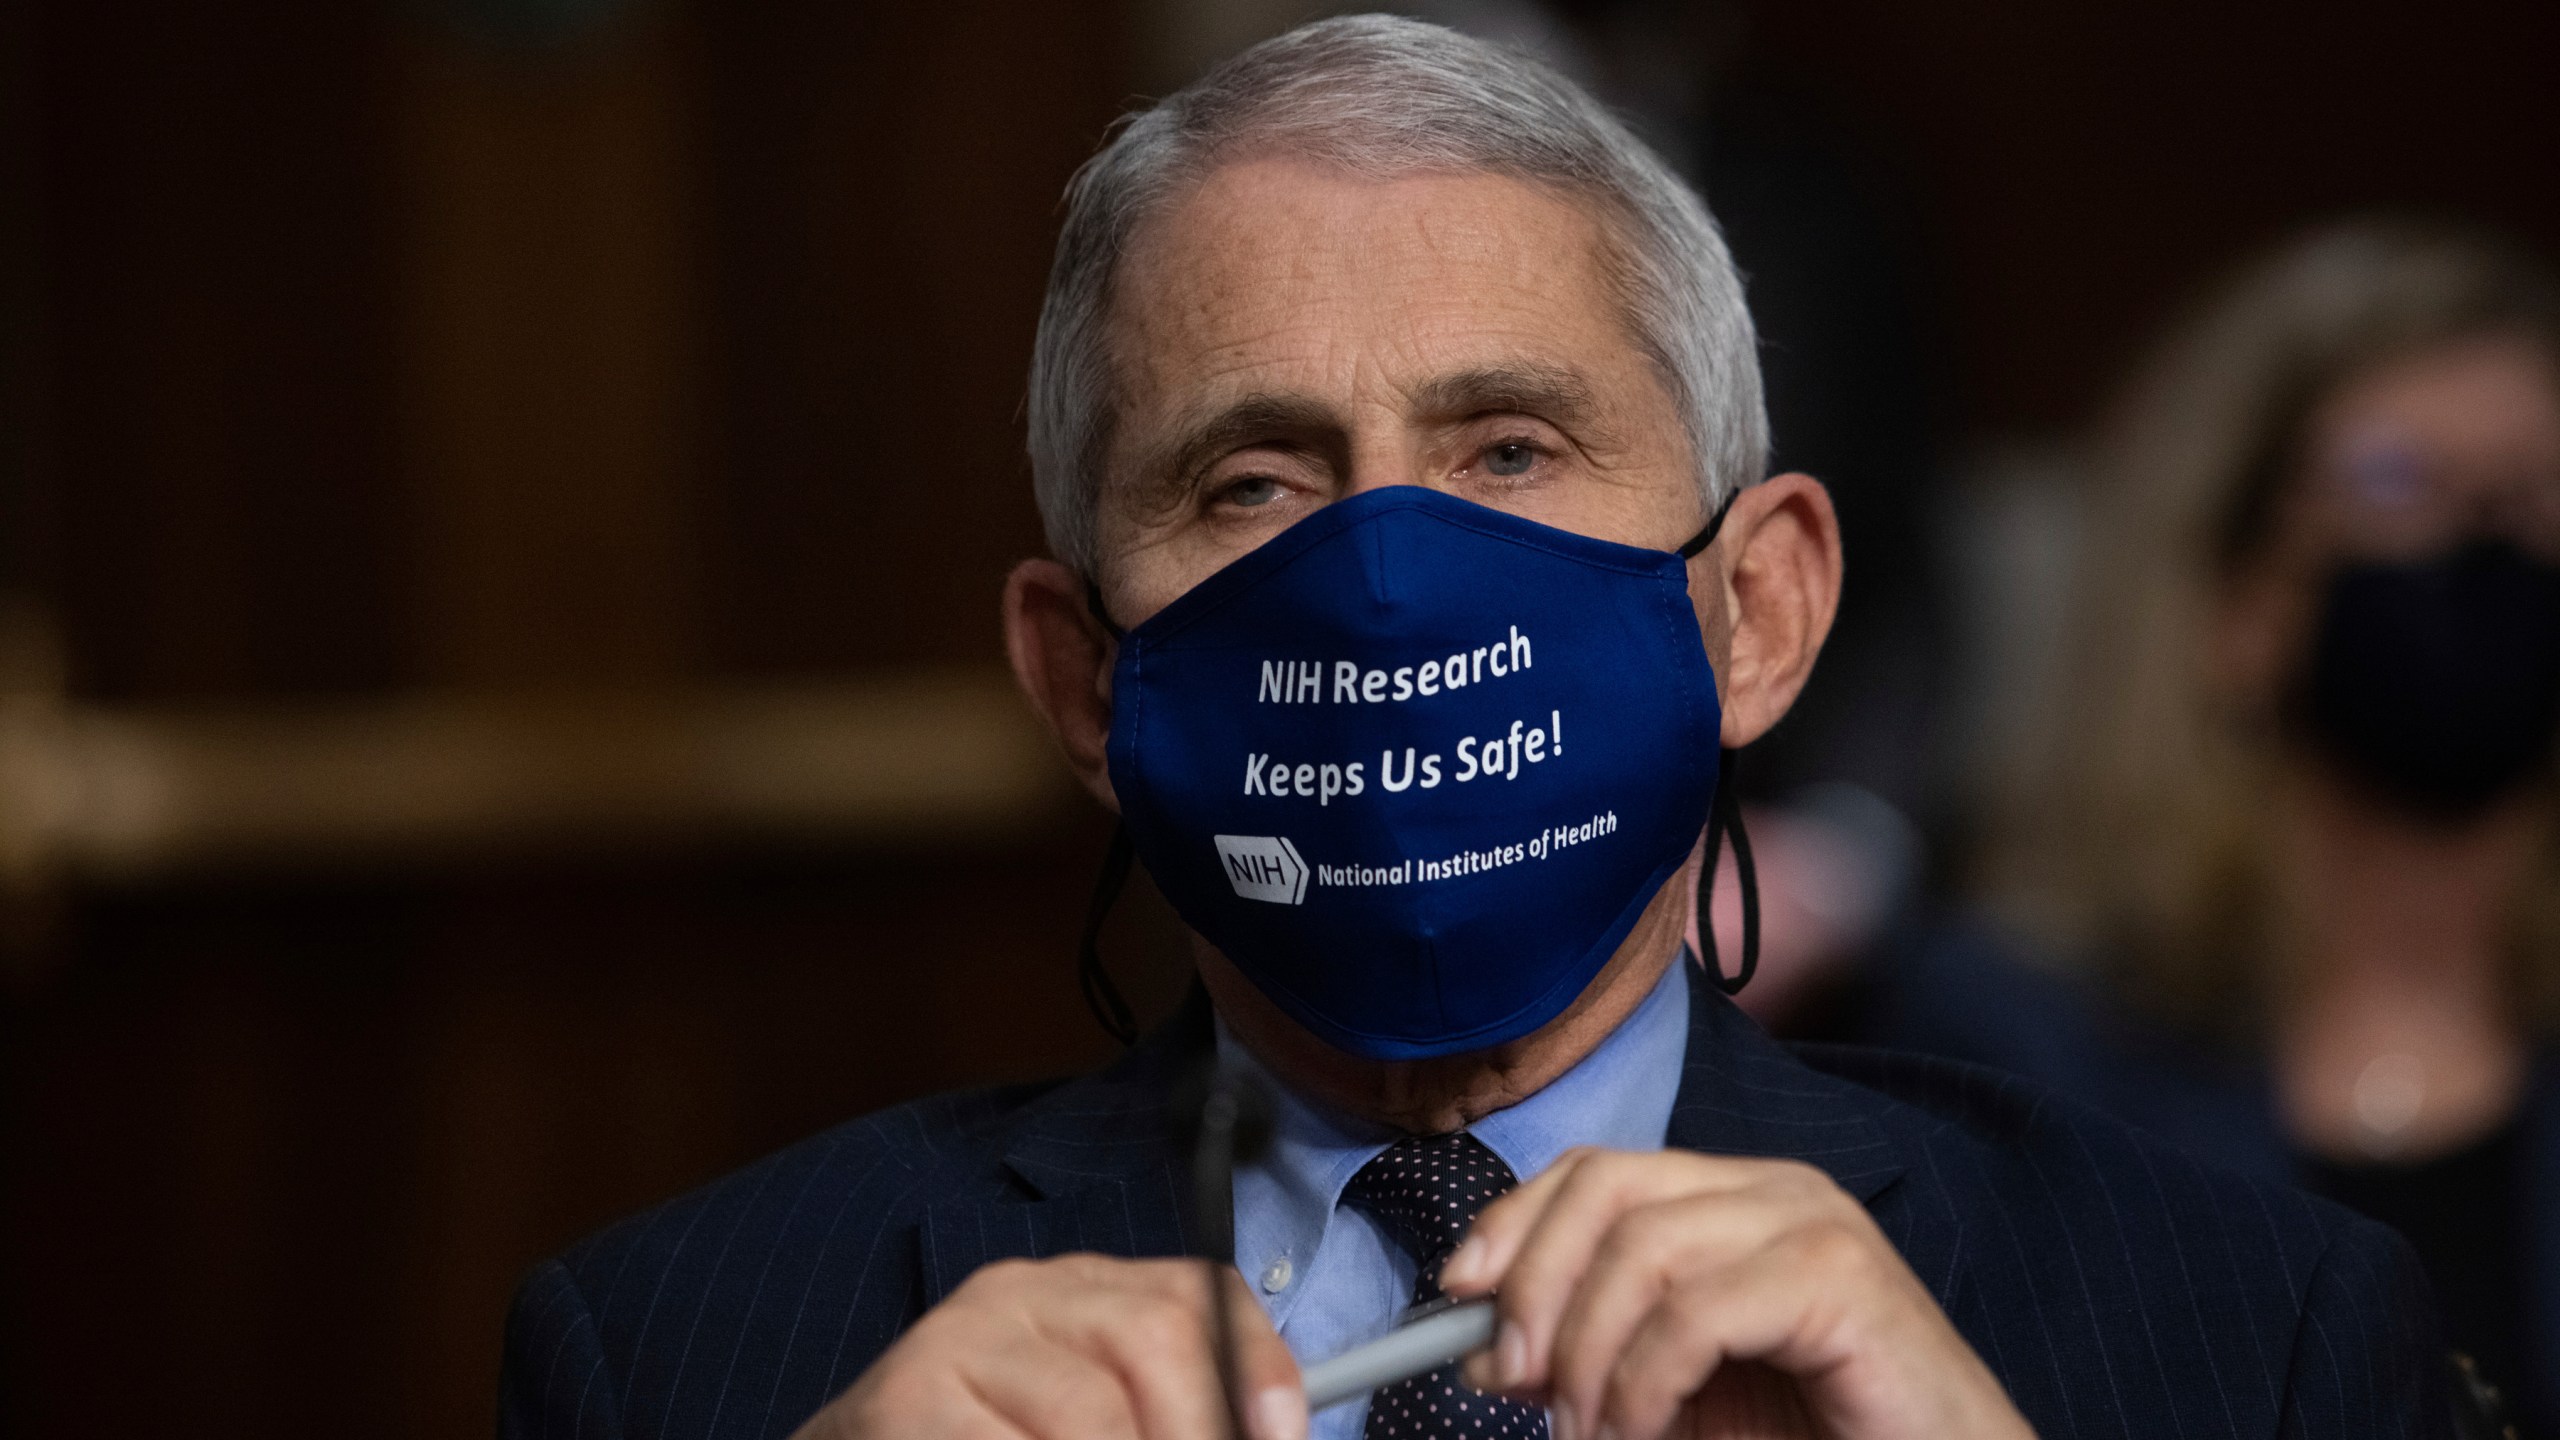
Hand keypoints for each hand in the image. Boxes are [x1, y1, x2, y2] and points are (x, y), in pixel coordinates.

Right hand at [796, 1255, 1305, 1439]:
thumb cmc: (985, 1439)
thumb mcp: (1090, 1420)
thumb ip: (1164, 1417)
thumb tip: (1269, 1436)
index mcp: (1083, 1292)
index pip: (1201, 1295)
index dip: (1257, 1370)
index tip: (1282, 1438)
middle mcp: (1024, 1292)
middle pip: (1158, 1336)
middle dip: (1196, 1432)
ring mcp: (961, 1338)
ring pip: (1093, 1412)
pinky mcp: (910, 1397)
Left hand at [1440, 1149, 2032, 1439]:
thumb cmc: (1813, 1436)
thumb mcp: (1670, 1396)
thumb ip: (1586, 1359)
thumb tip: (1484, 1345)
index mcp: (1731, 1199)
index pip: (1596, 1170)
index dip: (1515, 1224)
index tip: (1458, 1298)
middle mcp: (1772, 1188)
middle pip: (1607, 1190)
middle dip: (1536, 1284)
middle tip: (1508, 1378)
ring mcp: (1811, 1222)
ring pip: (1643, 1248)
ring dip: (1587, 1353)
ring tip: (1585, 1431)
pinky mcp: (1842, 1277)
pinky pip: (1698, 1311)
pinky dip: (1644, 1381)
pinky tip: (1639, 1431)